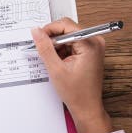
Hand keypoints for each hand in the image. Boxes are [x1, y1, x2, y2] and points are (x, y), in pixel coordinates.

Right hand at [31, 18, 112, 132]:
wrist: (87, 107)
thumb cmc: (77, 93)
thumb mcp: (56, 69)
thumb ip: (45, 47)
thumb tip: (36, 31)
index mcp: (90, 43)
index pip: (66, 25)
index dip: (50, 30)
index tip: (38, 38)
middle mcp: (95, 41)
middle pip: (67, 29)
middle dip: (53, 40)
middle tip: (45, 52)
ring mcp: (94, 46)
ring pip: (68, 36)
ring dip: (57, 46)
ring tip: (55, 62)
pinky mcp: (90, 51)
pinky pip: (72, 43)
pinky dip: (63, 50)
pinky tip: (60, 63)